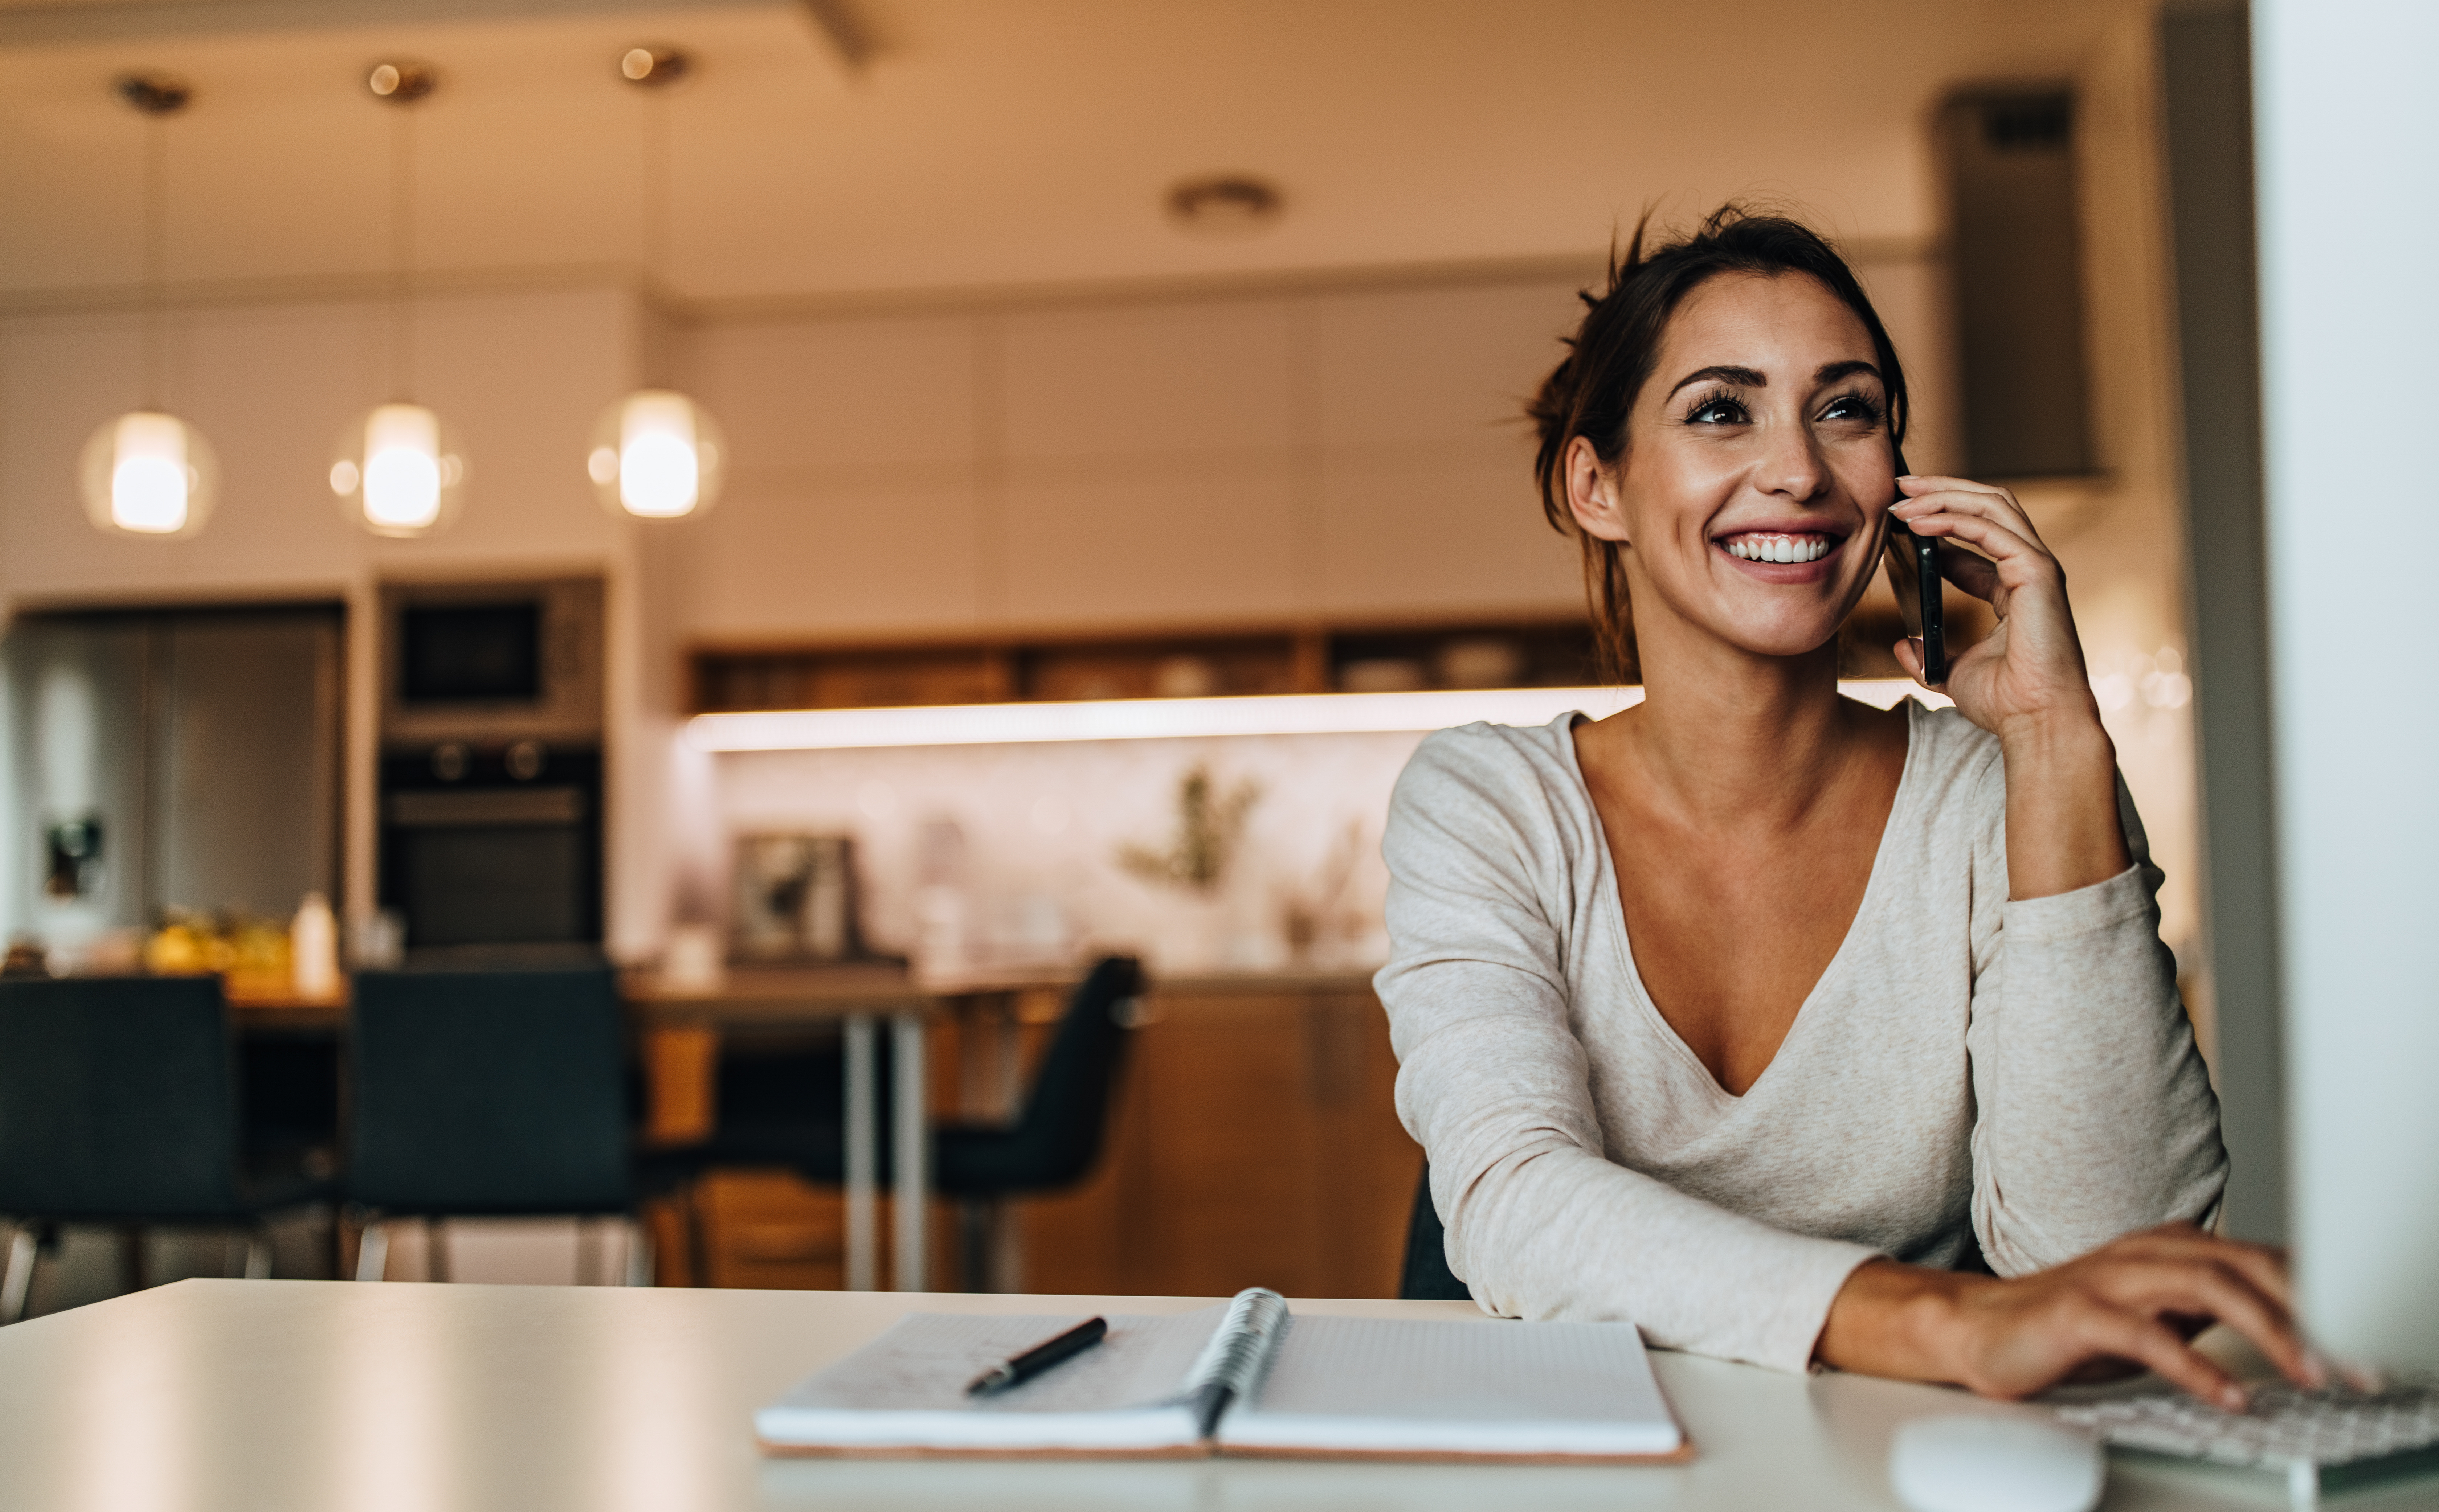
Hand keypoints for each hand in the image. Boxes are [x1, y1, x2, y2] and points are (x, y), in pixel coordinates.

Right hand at [1818, 1223, 2323, 1406]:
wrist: (1979, 1328)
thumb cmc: (2073, 1326)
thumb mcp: (2160, 1314)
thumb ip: (2214, 1307)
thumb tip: (2293, 1324)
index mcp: (2171, 1247)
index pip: (2262, 1260)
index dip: (2319, 1296)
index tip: (2361, 1341)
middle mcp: (2146, 1251)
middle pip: (2245, 1264)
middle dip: (2309, 1311)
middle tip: (2352, 1362)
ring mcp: (2110, 1277)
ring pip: (2205, 1286)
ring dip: (2267, 1329)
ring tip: (2308, 1372)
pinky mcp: (2078, 1312)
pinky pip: (2147, 1335)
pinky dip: (2195, 1365)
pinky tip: (2228, 1395)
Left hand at [1886, 475, 2100, 745]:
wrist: (2036, 722)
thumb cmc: (2006, 704)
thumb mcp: (1951, 672)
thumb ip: (1928, 655)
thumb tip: (1903, 643)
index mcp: (2014, 589)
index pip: (1977, 537)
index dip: (1937, 520)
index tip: (1898, 516)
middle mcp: (2029, 570)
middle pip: (1988, 507)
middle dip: (1942, 490)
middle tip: (1899, 484)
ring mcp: (2038, 567)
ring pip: (1992, 507)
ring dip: (1943, 495)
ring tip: (1901, 495)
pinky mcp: (2037, 572)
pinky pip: (1990, 530)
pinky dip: (1952, 518)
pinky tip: (1918, 521)